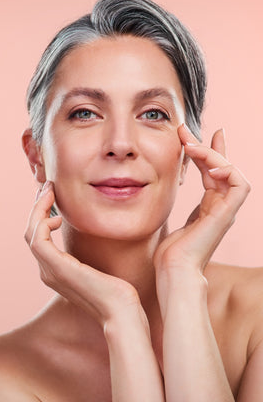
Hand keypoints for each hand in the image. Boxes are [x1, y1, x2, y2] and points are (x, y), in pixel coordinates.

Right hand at [24, 181, 141, 326]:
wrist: (121, 311)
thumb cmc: (116, 291)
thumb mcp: (98, 265)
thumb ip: (89, 253)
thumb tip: (94, 234)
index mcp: (55, 270)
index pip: (39, 237)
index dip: (43, 214)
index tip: (53, 196)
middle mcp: (47, 271)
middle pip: (31, 232)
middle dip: (38, 206)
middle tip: (48, 187)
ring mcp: (50, 270)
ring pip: (31, 232)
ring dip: (38, 208)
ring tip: (50, 191)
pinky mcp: (56, 268)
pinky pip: (38, 238)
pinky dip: (42, 221)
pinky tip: (58, 215)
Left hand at [153, 124, 249, 273]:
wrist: (173, 271)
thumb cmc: (169, 253)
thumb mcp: (170, 222)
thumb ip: (174, 207)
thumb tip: (163, 195)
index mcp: (208, 208)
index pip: (212, 173)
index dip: (205, 153)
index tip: (191, 136)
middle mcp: (219, 207)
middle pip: (222, 168)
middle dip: (207, 146)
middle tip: (185, 131)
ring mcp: (225, 211)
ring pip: (231, 172)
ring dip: (213, 154)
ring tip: (191, 145)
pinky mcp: (226, 215)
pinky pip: (239, 186)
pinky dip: (229, 171)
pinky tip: (211, 166)